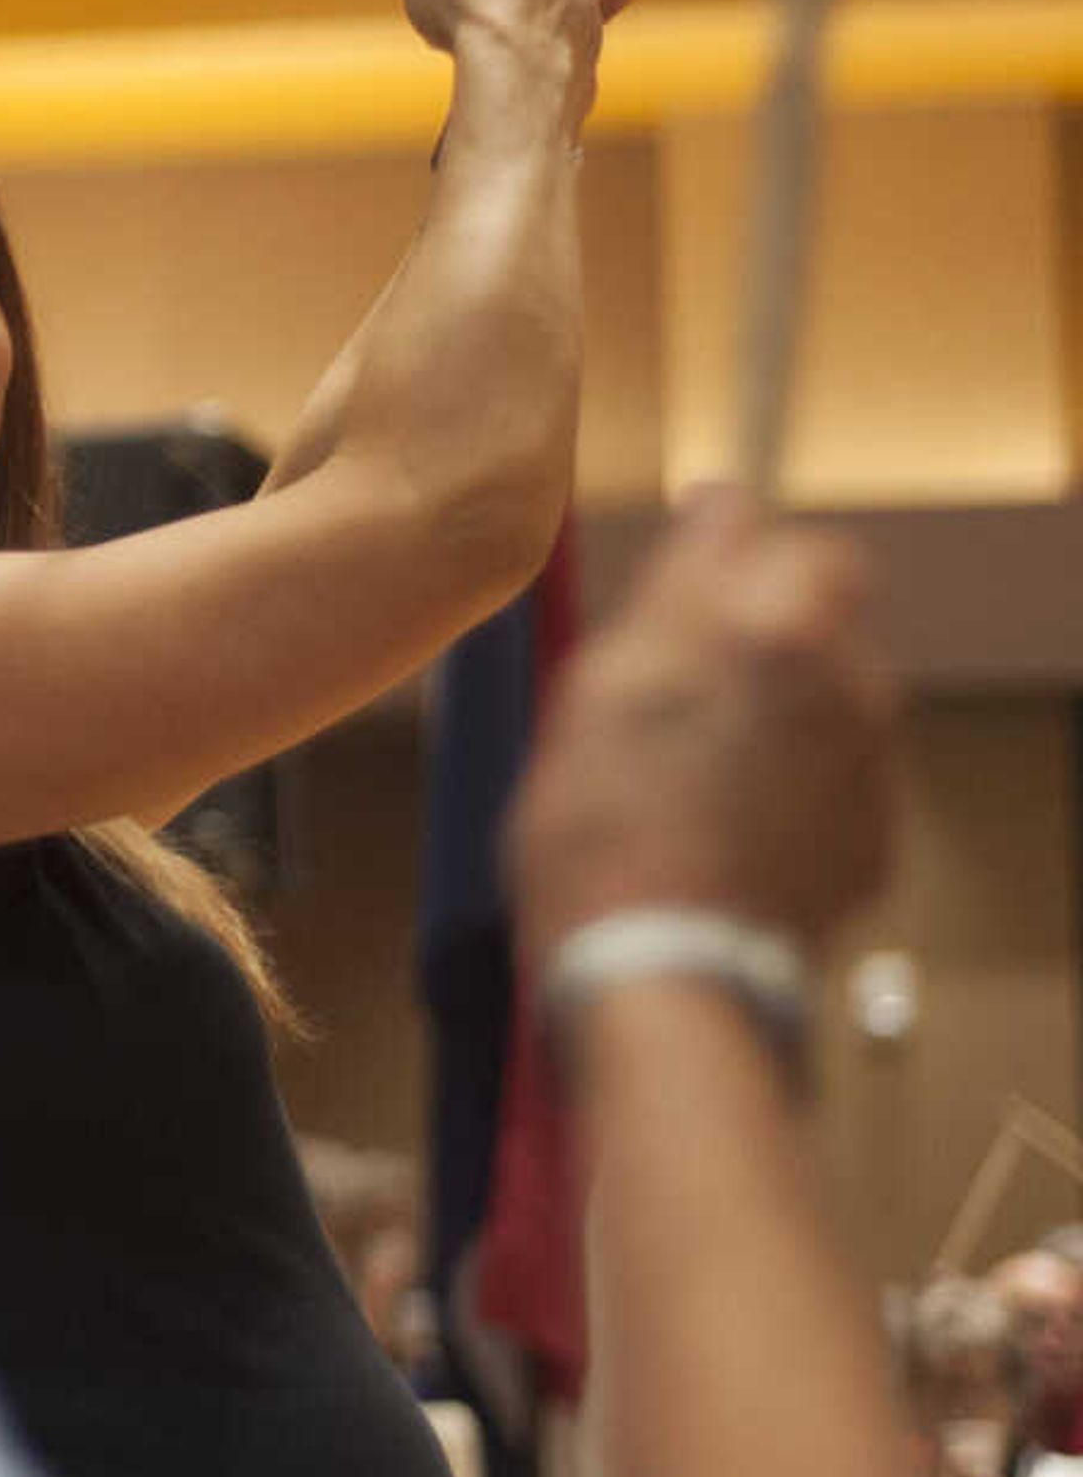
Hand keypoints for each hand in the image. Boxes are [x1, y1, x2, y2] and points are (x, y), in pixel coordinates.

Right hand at [508, 490, 898, 954]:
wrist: (662, 967)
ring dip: (777, 705)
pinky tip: (726, 821)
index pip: (763, 529)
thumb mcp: (602, 688)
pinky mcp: (876, 829)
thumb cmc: (603, 829)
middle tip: (684, 679)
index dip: (718, 549)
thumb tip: (722, 509)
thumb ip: (675, 588)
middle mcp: (842, 679)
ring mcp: (868, 760)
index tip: (685, 572)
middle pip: (814, 606)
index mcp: (769, 625)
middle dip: (759, 625)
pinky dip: (791, 780)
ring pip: (830, 689)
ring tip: (696, 768)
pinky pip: (834, 771)